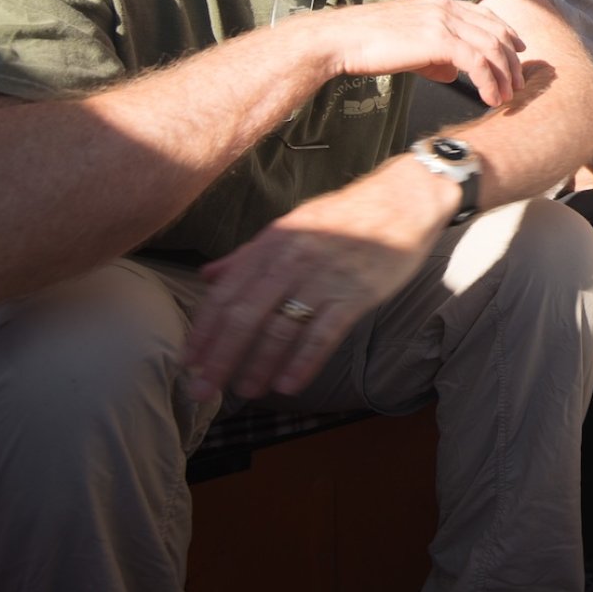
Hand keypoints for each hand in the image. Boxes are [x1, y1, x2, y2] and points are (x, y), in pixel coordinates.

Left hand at [182, 162, 446, 399]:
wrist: (402, 200)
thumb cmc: (345, 216)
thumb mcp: (291, 225)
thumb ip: (248, 254)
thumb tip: (208, 276)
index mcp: (272, 243)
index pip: (226, 293)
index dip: (205, 330)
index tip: (189, 361)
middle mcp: (292, 260)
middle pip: (246, 316)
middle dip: (221, 357)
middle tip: (205, 390)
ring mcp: (324, 278)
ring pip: (281, 329)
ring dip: (260, 366)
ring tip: (247, 391)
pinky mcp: (356, 294)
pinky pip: (323, 334)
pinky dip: (304, 362)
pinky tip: (288, 384)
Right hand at [304, 0, 526, 107]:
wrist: (343, 39)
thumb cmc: (370, 44)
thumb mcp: (410, 45)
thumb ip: (435, 56)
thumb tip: (454, 73)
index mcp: (439, 2)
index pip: (485, 15)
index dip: (506, 33)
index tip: (518, 52)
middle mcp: (446, 7)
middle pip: (495, 31)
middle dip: (511, 60)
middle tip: (517, 83)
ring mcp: (443, 21)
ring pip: (492, 47)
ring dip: (504, 75)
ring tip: (506, 97)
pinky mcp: (438, 40)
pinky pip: (477, 62)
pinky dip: (488, 82)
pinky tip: (489, 98)